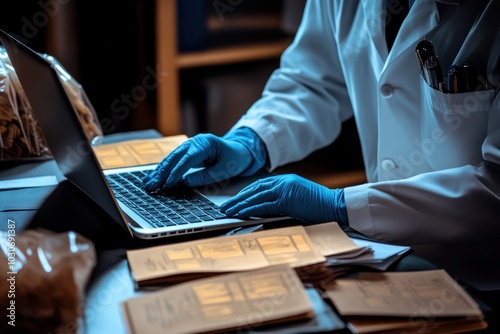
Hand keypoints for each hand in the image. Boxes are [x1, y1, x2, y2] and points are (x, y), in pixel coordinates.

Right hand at [142, 133, 254, 190]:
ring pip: (171, 158)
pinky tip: (154, 177)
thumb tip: (186, 182)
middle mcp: (195, 142)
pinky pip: (173, 160)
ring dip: (159, 171)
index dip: (177, 172)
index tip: (168, 183)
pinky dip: (164, 169)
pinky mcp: (187, 152)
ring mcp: (190, 145)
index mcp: (205, 144)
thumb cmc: (235, 158)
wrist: (240, 149)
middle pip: (175, 157)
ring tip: (149, 184)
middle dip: (162, 172)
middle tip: (152, 185)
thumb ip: (206, 176)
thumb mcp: (225, 169)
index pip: (187, 159)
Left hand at [220, 174, 346, 223]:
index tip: (234, 200)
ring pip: (256, 196)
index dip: (245, 193)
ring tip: (227, 211)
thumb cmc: (320, 206)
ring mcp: (285, 189)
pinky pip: (264, 205)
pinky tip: (240, 213)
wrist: (336, 205)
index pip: (259, 185)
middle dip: (237, 198)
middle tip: (224, 207)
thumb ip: (281, 202)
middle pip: (254, 189)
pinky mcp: (287, 199)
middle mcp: (283, 182)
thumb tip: (264, 211)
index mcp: (285, 181)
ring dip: (239, 204)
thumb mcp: (297, 200)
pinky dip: (250, 209)